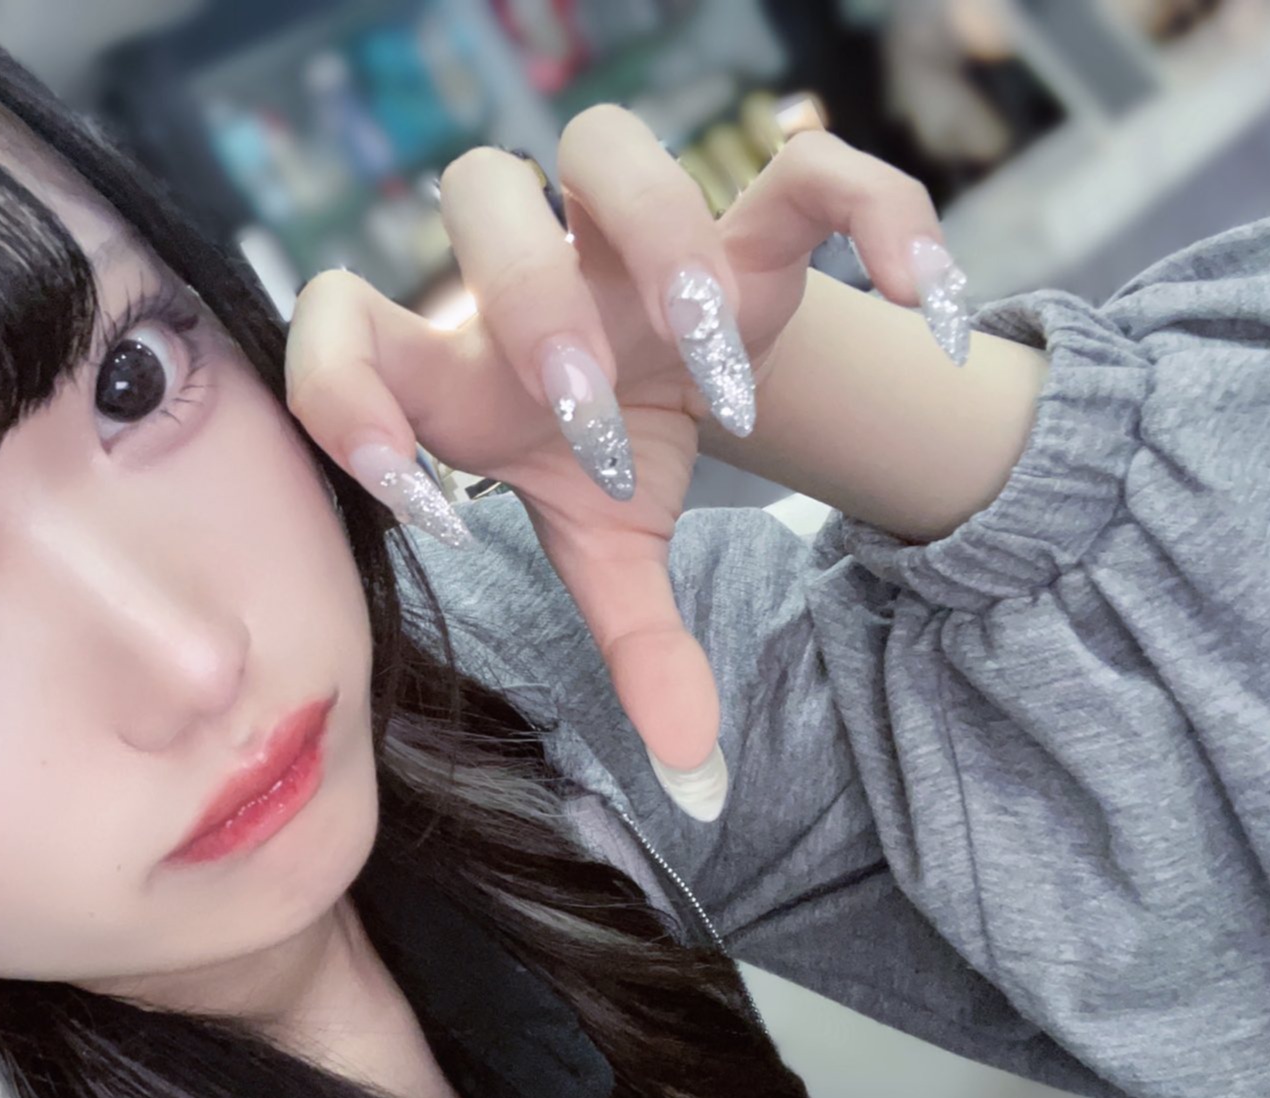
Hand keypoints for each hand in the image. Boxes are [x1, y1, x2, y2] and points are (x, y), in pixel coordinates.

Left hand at [286, 111, 970, 818]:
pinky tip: (930, 305)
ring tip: (718, 366)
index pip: (338, 322)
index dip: (346, 395)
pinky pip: (811, 166)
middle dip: (534, 304)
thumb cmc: (610, 456)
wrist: (690, 374)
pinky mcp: (754, 211)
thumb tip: (697, 782)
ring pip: (605, 144)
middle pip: (480, 194)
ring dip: (659, 240)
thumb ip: (635, 647)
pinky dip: (877, 213)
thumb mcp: (610, 552)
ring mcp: (639, 229)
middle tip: (599, 421)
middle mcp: (535, 271)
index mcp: (460, 360)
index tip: (428, 503)